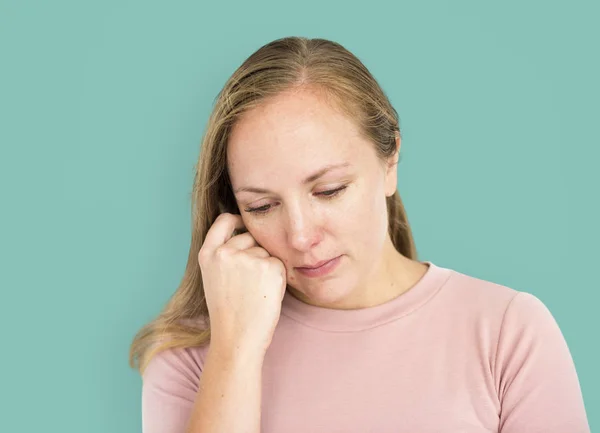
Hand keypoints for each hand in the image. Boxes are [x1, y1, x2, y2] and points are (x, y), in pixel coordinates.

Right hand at [198, 213, 286, 354]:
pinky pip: (279, 263)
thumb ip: (223, 254)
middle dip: (254, 253)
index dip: (236, 220)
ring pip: (266, 252)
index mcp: (208, 254)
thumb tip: (244, 231)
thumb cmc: (228, 312)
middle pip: (250, 237)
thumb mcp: (213, 277)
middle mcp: (226, 252)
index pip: (223, 221)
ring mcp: (248, 258)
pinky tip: (265, 294)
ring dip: (266, 267)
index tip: (243, 223)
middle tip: (247, 284)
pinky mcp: (269, 267)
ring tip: (255, 292)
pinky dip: (278, 278)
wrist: (236, 339)